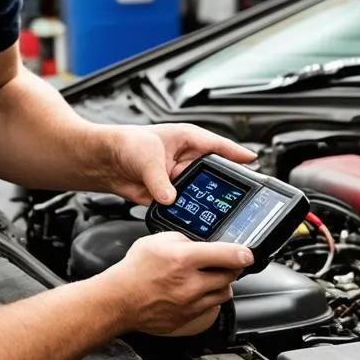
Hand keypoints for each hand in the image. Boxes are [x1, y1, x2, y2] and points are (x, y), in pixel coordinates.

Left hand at [95, 123, 255, 206]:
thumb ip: (159, 179)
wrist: (105, 161)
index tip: (254, 160)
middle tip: (240, 196)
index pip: (218, 146)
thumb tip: (169, 198)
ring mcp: (179, 178)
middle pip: (214, 173)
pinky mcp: (169, 194)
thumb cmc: (125, 144)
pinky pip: (185, 206)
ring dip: (205, 202)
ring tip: (217, 213)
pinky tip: (194, 220)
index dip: (237, 154)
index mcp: (188, 140)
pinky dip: (190, 213)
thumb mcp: (147, 157)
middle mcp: (187, 159)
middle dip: (225, 184)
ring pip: (201, 192)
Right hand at [95, 232, 250, 336]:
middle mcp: (190, 284)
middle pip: (229, 276)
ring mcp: (191, 304)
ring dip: (222, 284)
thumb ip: (183, 238)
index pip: (226, 255)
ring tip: (211, 277)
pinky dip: (210, 299)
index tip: (248, 253)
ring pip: (223, 293)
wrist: (119, 299)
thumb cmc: (134, 271)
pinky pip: (211, 308)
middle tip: (225, 262)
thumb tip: (202, 243)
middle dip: (230, 267)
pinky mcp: (188, 319)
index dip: (242, 253)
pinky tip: (199, 292)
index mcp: (184, 260)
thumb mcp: (157, 241)